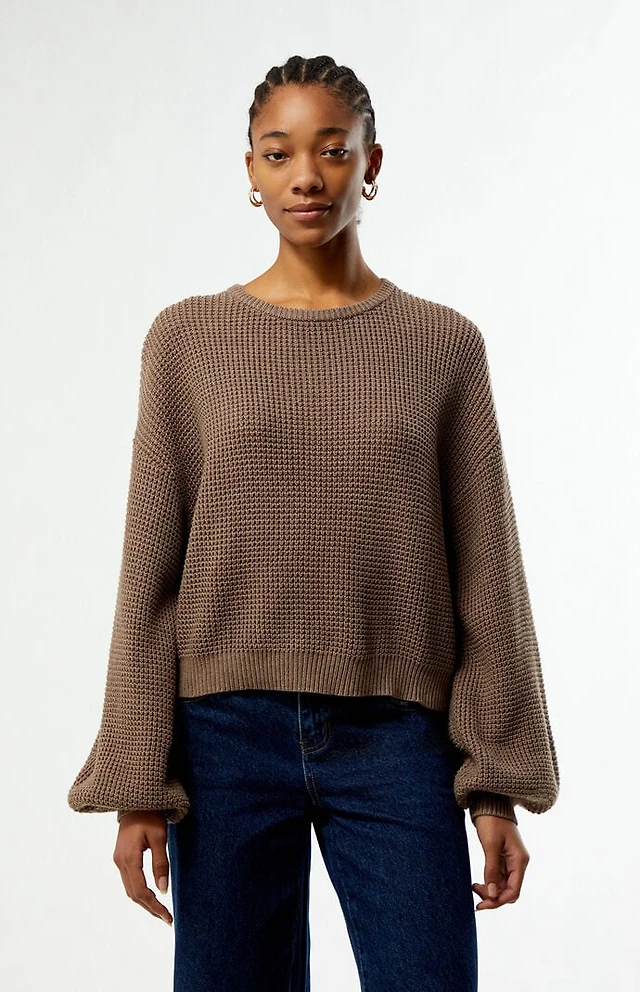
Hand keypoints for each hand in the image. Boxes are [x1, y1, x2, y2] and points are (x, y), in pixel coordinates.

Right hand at [113, 811, 172, 925]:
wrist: (135, 799)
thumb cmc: (150, 815)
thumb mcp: (160, 837)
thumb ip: (161, 863)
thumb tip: (163, 890)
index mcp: (129, 858)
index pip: (141, 891)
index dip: (154, 907)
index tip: (168, 917)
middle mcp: (120, 862)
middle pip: (134, 894)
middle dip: (150, 908)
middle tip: (167, 919)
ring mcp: (118, 860)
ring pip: (130, 889)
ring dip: (144, 902)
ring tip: (161, 912)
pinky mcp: (121, 857)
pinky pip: (129, 881)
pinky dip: (140, 892)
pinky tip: (151, 895)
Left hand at [471, 816, 529, 909]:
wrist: (490, 802)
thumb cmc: (492, 820)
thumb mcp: (490, 844)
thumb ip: (492, 870)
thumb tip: (492, 894)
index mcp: (520, 861)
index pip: (513, 891)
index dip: (498, 901)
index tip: (481, 905)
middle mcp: (518, 863)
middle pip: (509, 891)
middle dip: (494, 898)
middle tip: (476, 899)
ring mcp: (511, 861)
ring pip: (503, 886)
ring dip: (491, 891)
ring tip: (474, 888)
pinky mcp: (503, 858)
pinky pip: (499, 877)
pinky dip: (490, 883)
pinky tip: (478, 883)